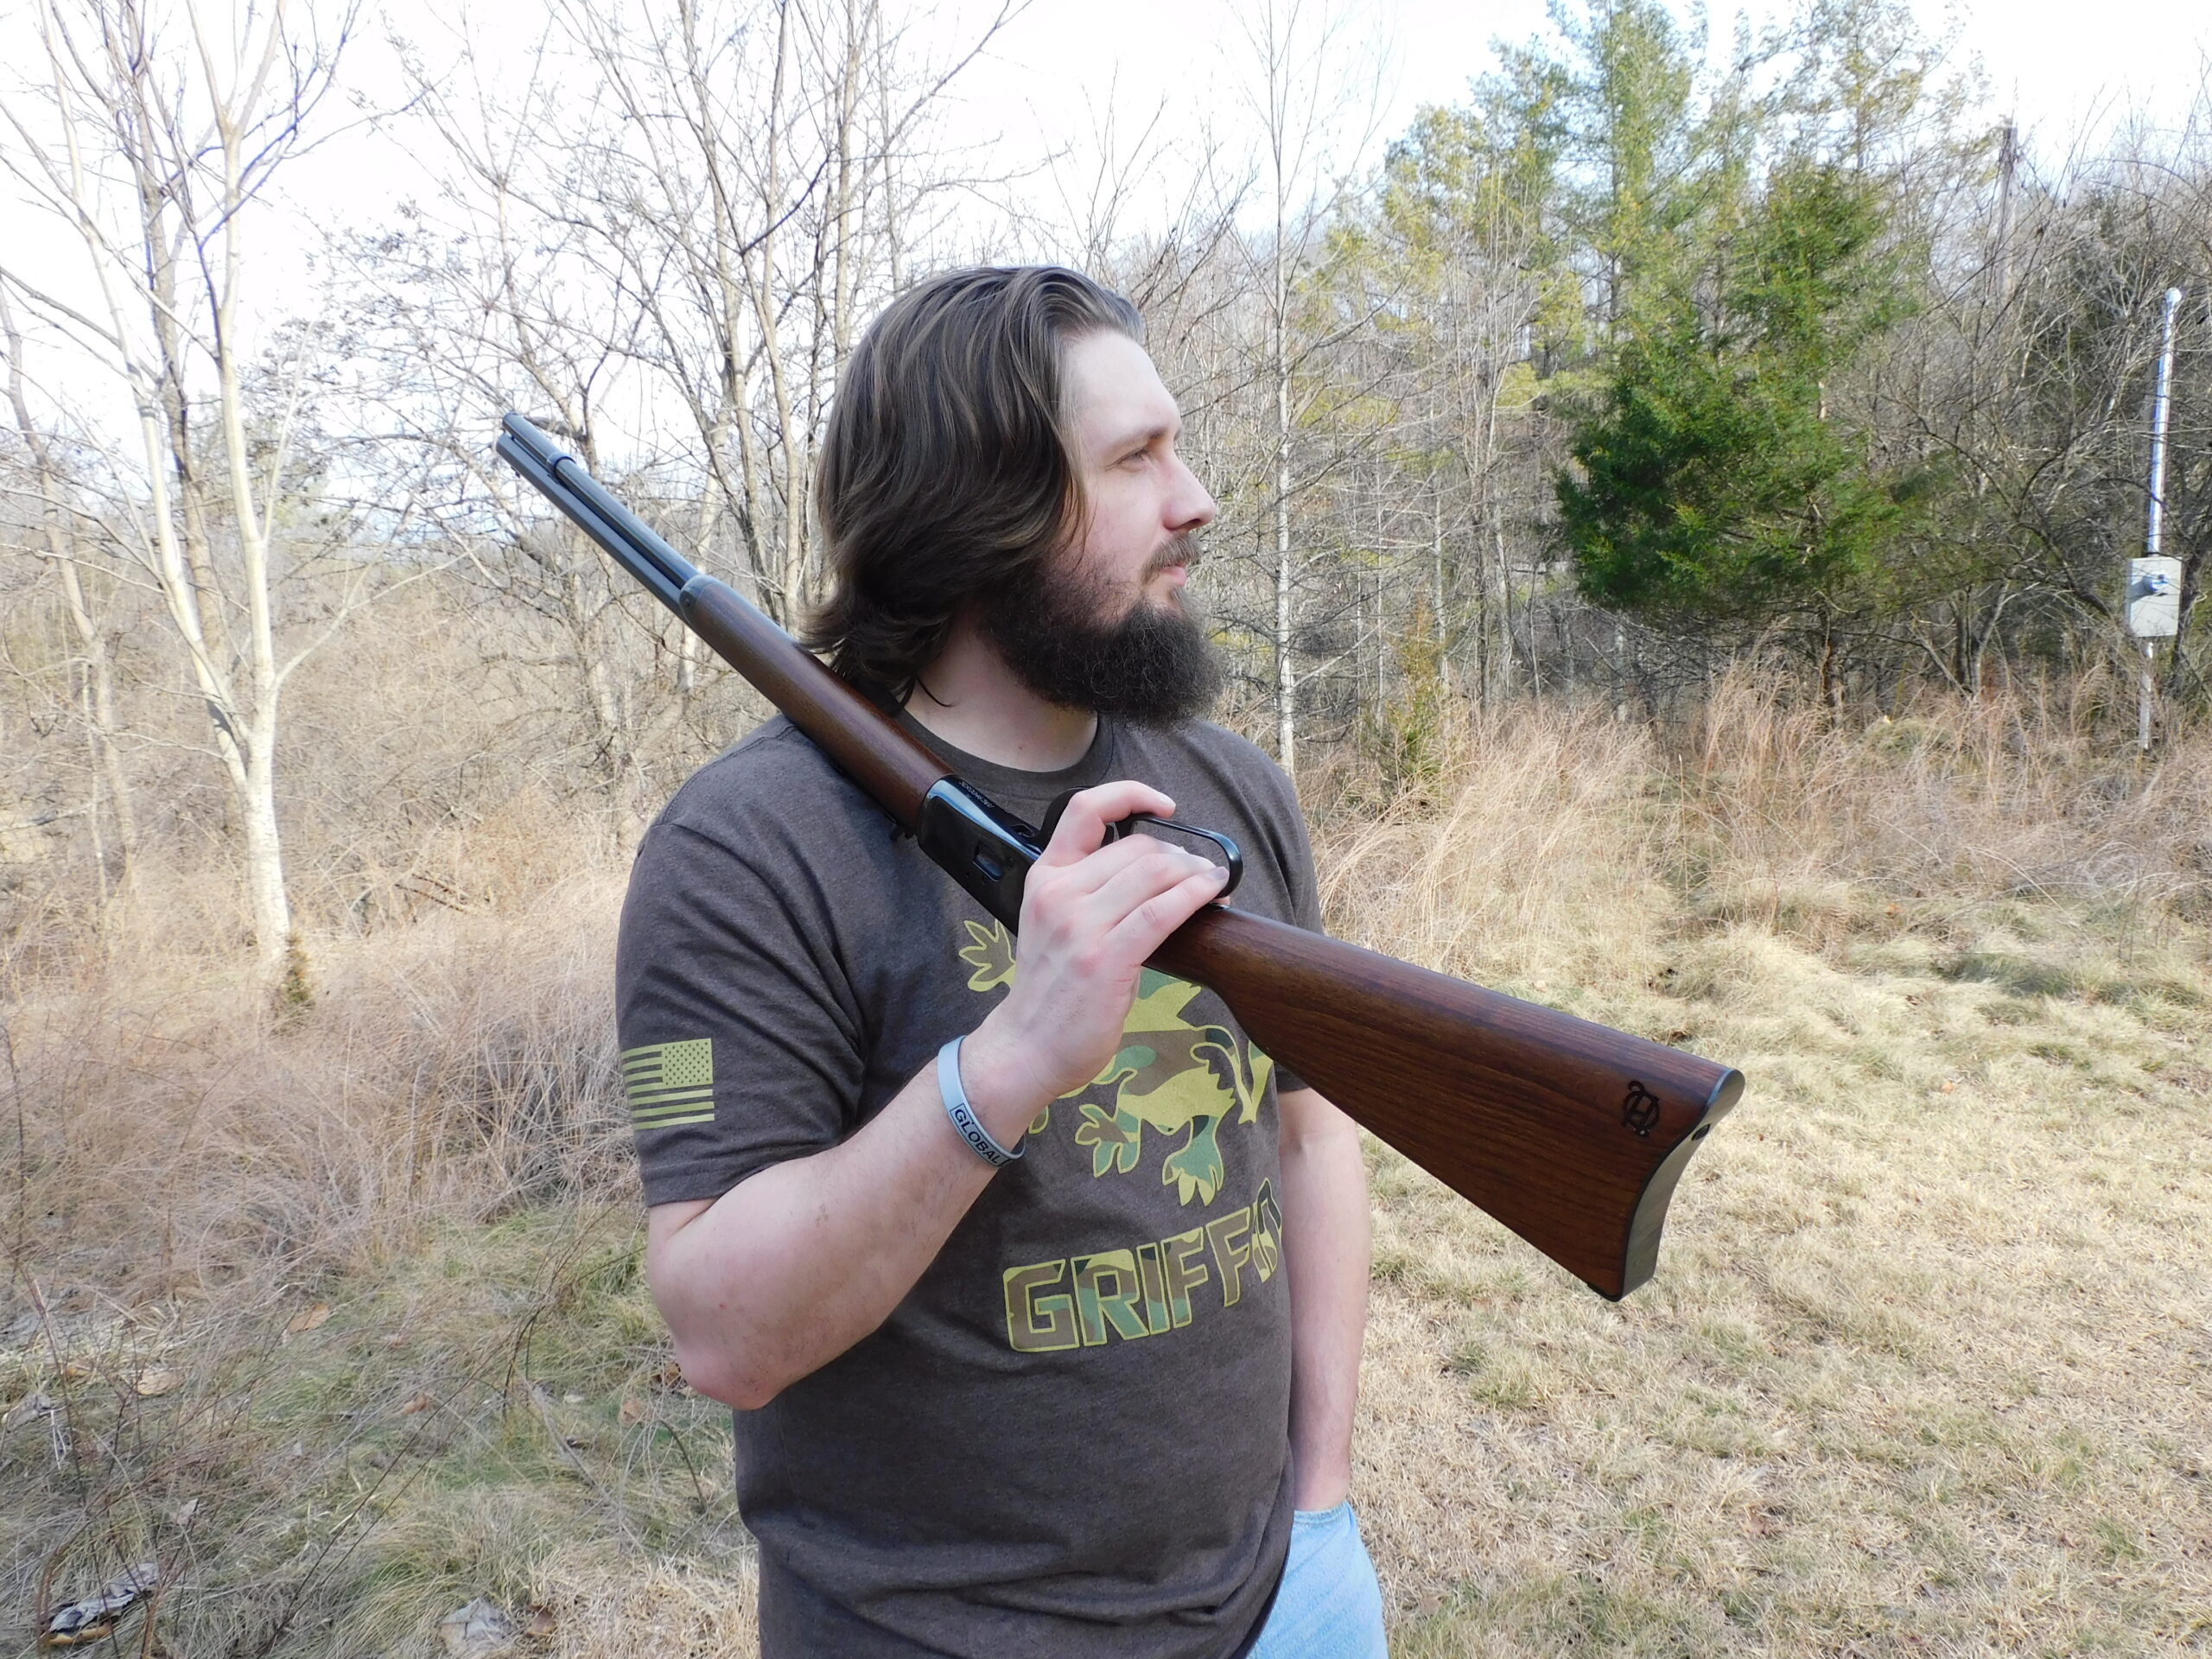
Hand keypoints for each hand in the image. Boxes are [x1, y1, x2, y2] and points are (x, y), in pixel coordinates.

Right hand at [960, 781, 1228, 1133]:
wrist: (1027, 1047)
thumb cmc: (1049, 990)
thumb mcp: (1052, 923)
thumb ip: (1089, 891)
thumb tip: (1155, 868)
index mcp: (1044, 877)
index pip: (1086, 810)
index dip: (1130, 795)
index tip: (1163, 805)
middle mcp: (1059, 894)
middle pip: (1137, 847)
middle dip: (1180, 855)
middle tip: (1202, 871)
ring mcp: (1080, 926)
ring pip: (1154, 872)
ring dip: (1195, 872)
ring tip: (1212, 882)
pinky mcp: (1106, 958)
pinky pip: (1162, 910)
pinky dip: (1196, 894)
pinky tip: (1213, 893)